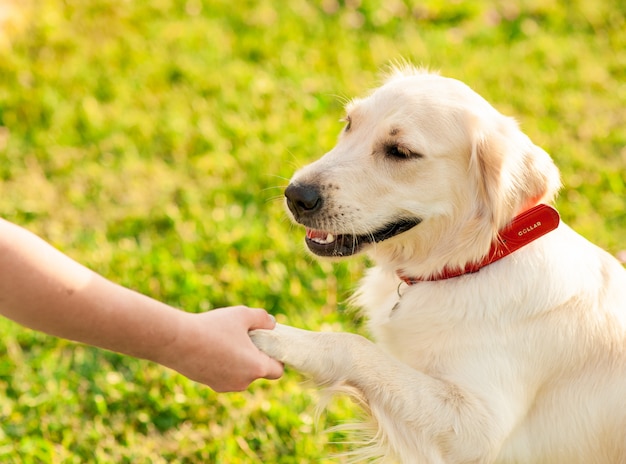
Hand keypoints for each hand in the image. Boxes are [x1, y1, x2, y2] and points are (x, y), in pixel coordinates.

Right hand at [158, 306, 283, 391]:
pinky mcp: (209, 384)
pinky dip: (224, 364)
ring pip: (241, 373)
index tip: (268, 343)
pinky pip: (225, 374)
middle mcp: (243, 382)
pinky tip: (213, 346)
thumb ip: (262, 318)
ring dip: (239, 360)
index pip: (278, 371)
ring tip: (226, 339)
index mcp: (256, 367)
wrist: (178, 341)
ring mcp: (225, 386)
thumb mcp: (242, 314)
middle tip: (246, 337)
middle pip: (259, 371)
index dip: (277, 357)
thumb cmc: (214, 327)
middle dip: (256, 356)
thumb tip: (272, 324)